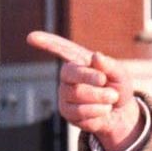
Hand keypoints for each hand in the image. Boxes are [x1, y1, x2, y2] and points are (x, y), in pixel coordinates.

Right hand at [25, 32, 140, 150]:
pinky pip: (81, 112)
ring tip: (111, 99)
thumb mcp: (120, 74)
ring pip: (78, 94)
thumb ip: (111, 65)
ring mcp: (65, 94)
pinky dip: (98, 112)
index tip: (31, 37)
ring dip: (101, 98)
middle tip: (106, 83)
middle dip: (91, 78)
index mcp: (79, 61)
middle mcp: (68, 76)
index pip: (61, 49)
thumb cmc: (117, 88)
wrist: (119, 114)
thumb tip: (96, 56)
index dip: (47, 42)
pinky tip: (103, 111)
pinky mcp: (66, 112)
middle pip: (71, 73)